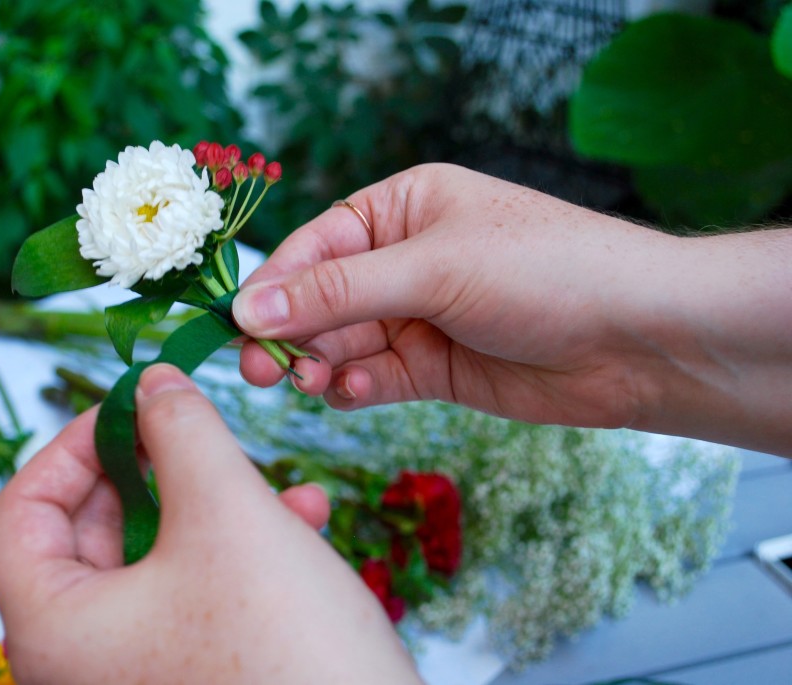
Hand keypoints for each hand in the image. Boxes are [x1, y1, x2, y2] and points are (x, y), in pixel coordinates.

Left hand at [0, 363, 422, 684]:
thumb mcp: (227, 513)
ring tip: (276, 480)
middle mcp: (80, 661)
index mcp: (53, 629)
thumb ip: (180, 431)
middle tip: (194, 427)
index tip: (130, 403)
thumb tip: (151, 382)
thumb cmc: (285, 645)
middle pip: (90, 532)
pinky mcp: (188, 677)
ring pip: (155, 558)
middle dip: (156, 470)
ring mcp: (134, 674)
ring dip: (212, 504)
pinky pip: (192, 595)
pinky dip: (237, 550)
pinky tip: (302, 519)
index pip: (22, 510)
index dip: (73, 443)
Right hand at [235, 164, 660, 427]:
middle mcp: (404, 261)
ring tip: (309, 382)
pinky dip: (354, 388)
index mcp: (401, 209)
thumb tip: (246, 310)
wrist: (638, 339)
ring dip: (319, 364)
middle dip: (288, 333)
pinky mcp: (434, 368)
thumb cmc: (544, 271)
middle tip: (258, 370)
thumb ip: (337, 292)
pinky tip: (352, 393)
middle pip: (319, 299)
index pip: (315, 245)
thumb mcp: (433, 268)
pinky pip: (373, 377)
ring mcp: (418, 317)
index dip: (273, 286)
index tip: (235, 324)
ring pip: (340, 343)